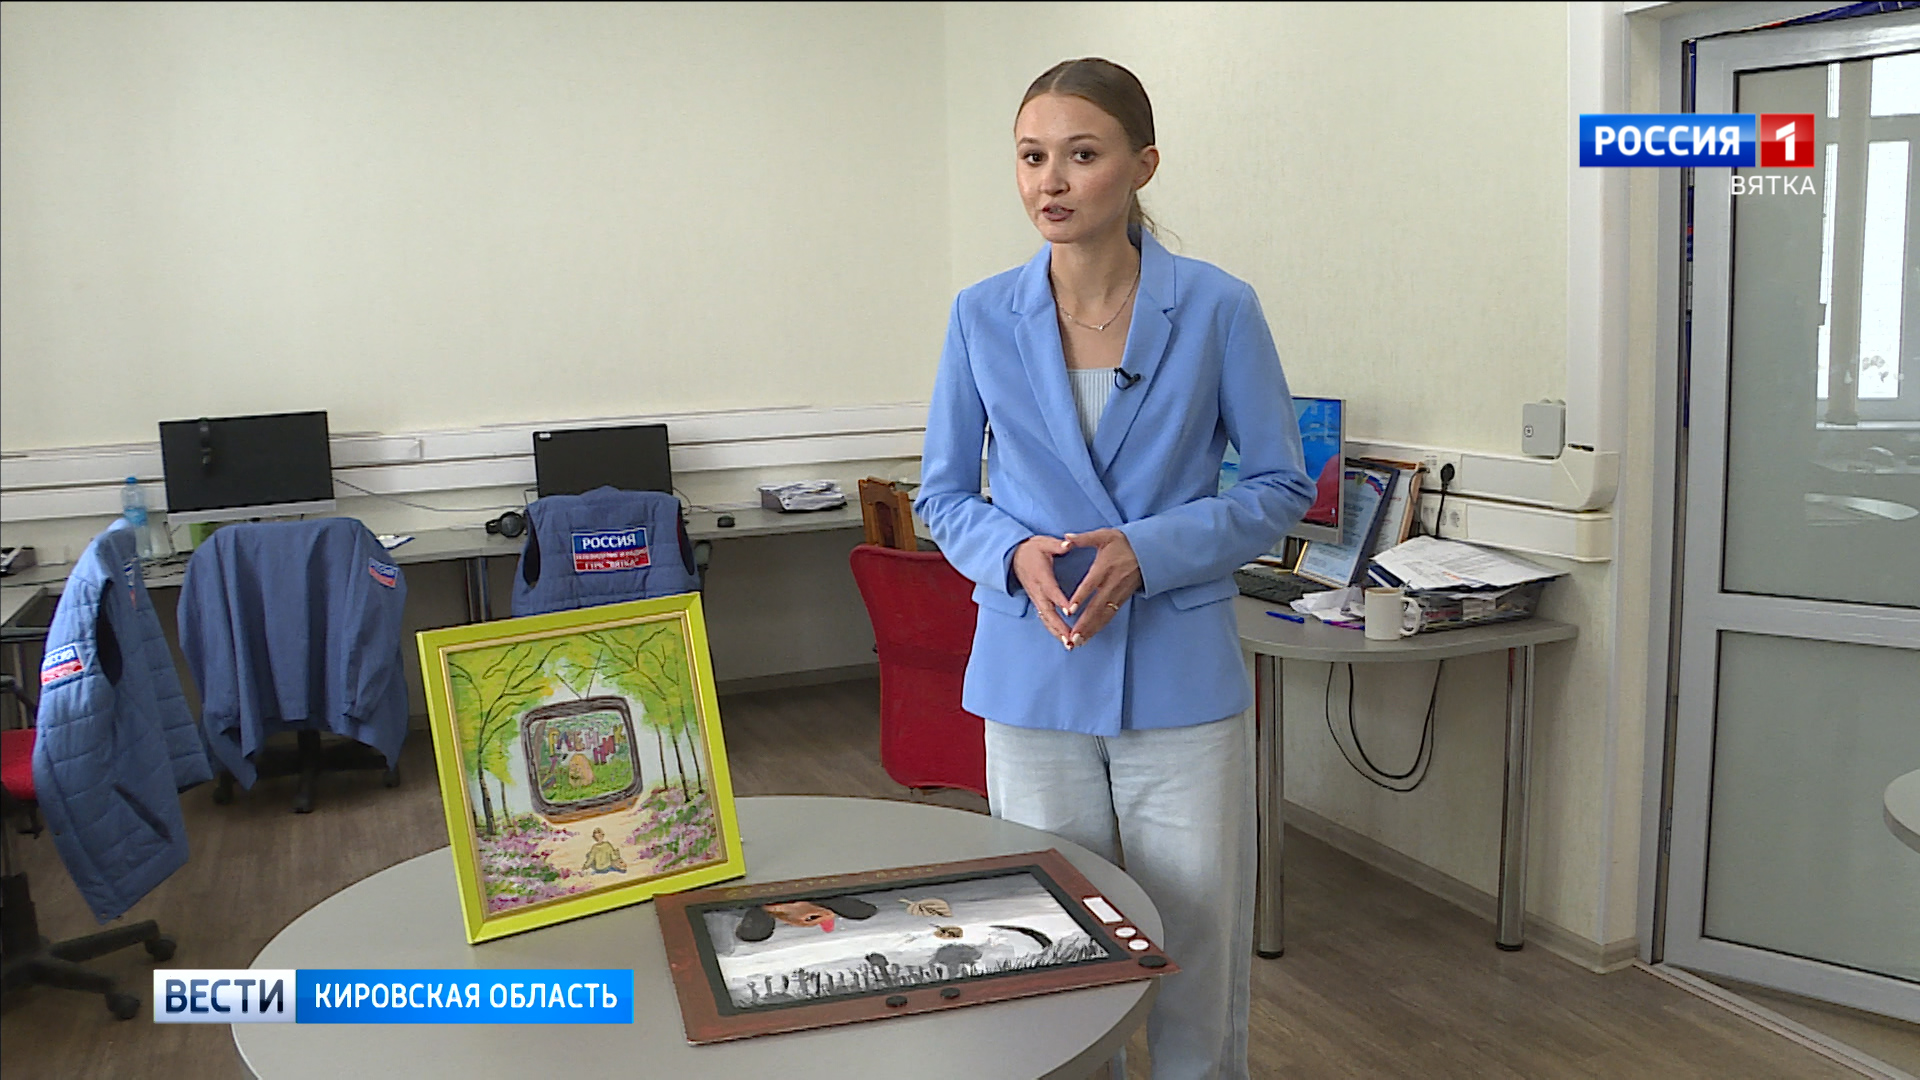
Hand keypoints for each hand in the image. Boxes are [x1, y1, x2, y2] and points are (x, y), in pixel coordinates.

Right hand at [1011, 535, 1074, 646]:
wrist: (1013, 556)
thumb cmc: (1032, 549)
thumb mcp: (1044, 543)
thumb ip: (1057, 545)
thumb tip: (1068, 543)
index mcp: (1041, 576)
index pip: (1052, 590)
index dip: (1061, 601)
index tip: (1070, 611)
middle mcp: (1038, 591)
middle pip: (1048, 611)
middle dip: (1059, 626)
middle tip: (1070, 639)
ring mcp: (1036, 598)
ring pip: (1046, 618)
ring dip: (1056, 632)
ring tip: (1069, 645)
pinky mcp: (1037, 602)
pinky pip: (1045, 618)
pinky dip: (1053, 630)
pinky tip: (1064, 640)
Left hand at [1062, 529, 1142, 646]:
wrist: (1148, 551)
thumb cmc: (1124, 542)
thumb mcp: (1104, 535)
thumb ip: (1083, 538)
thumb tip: (1065, 538)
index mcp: (1104, 568)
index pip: (1090, 585)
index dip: (1081, 598)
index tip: (1070, 610)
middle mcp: (1111, 584)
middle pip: (1096, 607)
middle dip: (1084, 624)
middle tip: (1072, 637)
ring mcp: (1118, 593)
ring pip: (1103, 615)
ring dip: (1091, 630)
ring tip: (1078, 642)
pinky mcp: (1122, 599)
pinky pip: (1109, 616)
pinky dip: (1099, 627)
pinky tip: (1089, 636)